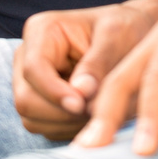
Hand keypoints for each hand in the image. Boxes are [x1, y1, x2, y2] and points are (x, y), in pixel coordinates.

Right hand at [14, 0, 157, 138]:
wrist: (131, 37)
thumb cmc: (124, 30)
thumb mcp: (117, 37)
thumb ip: (98, 63)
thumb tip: (81, 92)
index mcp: (42, 30)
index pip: (33, 69)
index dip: (54, 92)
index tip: (82, 105)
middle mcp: (27, 56)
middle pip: (26, 99)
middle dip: (60, 113)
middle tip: (95, 113)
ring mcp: (30, 81)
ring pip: (31, 118)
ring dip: (65, 123)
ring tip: (97, 112)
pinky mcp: (38, 101)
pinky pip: (42, 127)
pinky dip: (66, 128)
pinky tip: (90, 116)